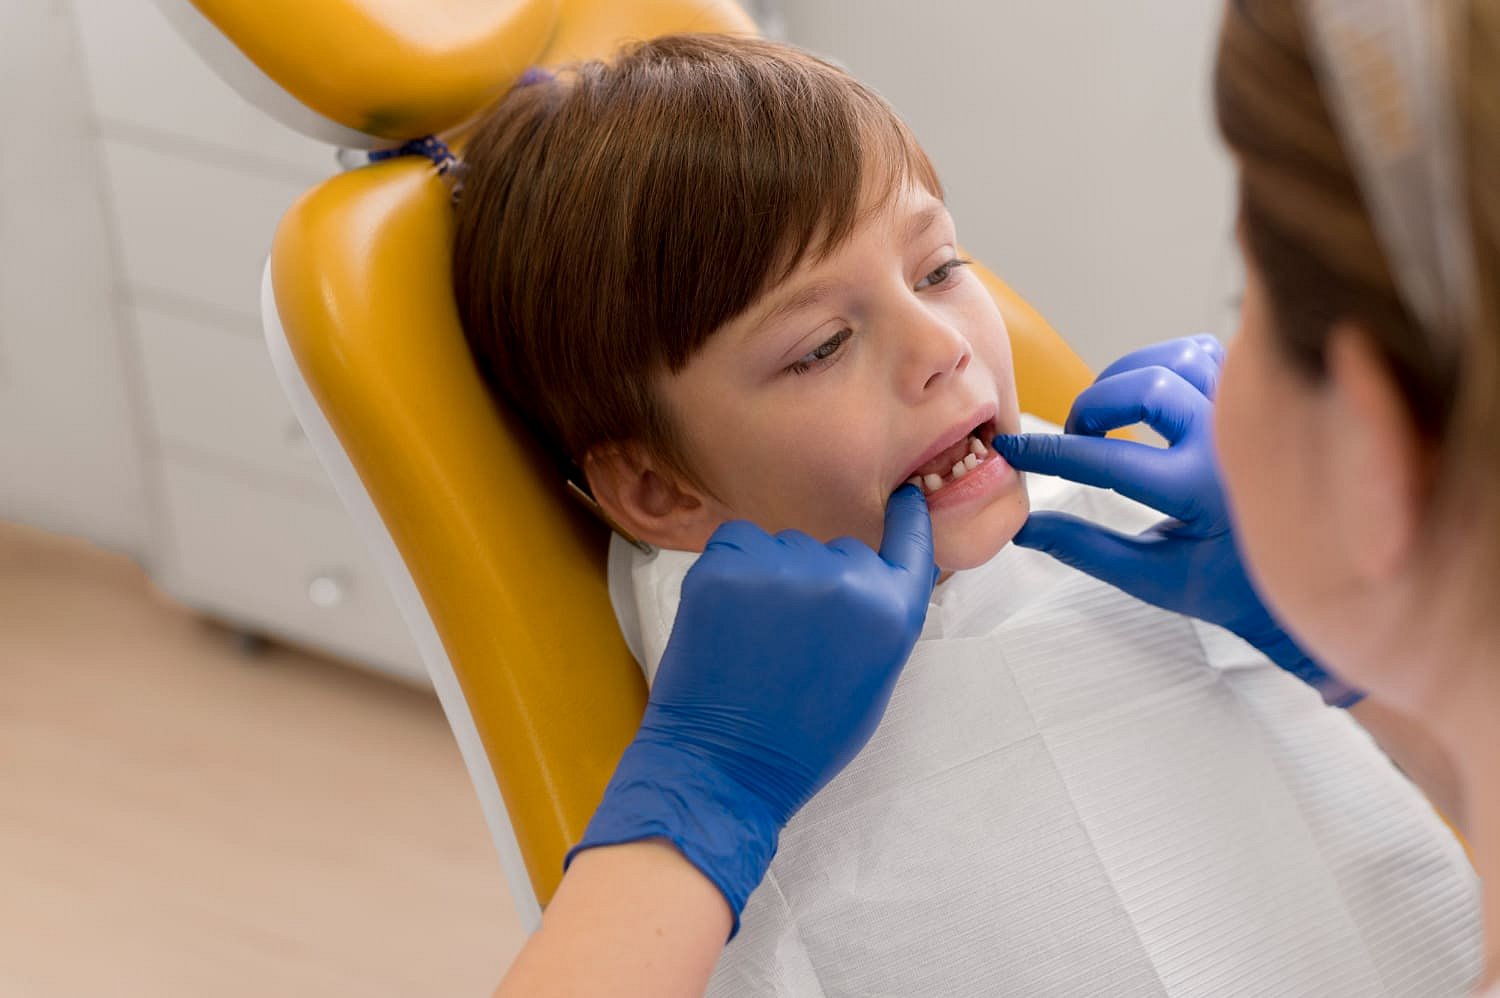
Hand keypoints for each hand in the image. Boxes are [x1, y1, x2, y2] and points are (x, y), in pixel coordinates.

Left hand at [567, 485, 937, 934]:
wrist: (724, 765)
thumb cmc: (803, 737)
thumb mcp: (872, 679)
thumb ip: (881, 618)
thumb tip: (871, 573)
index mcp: (890, 612)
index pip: (910, 540)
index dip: (905, 516)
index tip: (902, 496)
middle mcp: (845, 580)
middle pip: (837, 550)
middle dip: (820, 579)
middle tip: (793, 635)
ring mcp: (781, 568)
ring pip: (783, 545)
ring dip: (771, 573)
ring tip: (755, 634)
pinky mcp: (724, 565)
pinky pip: (736, 542)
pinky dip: (731, 566)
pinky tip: (727, 614)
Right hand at [990, 335, 1361, 707]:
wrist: (1313, 583)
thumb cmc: (1232, 587)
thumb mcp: (1153, 578)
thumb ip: (1084, 549)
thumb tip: (1024, 527)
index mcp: (1200, 492)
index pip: (1106, 460)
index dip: (1050, 454)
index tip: (1016, 450)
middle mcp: (1231, 442)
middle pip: (1144, 386)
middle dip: (1093, 406)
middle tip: (1077, 437)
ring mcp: (1250, 414)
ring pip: (1175, 358)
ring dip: (1128, 379)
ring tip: (1110, 415)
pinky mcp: (1261, 399)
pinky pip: (1206, 353)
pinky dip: (1167, 363)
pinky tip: (1151, 396)